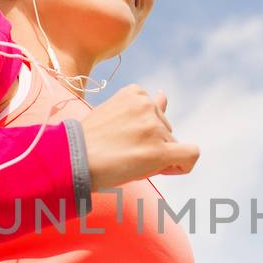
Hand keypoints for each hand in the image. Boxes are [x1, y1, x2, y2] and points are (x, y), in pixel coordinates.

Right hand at [80, 85, 199, 189]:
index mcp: (136, 92)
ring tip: (129, 162)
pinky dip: (183, 165)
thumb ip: (144, 104)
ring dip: (159, 157)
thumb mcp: (115, 113)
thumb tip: (164, 94)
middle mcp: (148, 106)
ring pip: (174, 145)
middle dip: (153, 144)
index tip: (125, 141)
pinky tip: (163, 170)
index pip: (156, 114)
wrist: (73, 160)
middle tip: (124, 155)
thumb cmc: (89, 140)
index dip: (146, 133)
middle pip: (166, 130)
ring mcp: (155, 128)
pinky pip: (190, 155)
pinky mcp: (159, 151)